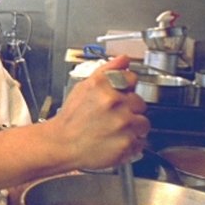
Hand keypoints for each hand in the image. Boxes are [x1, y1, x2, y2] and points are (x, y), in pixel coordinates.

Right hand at [42, 55, 149, 171]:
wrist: (61, 145)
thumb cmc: (70, 119)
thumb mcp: (83, 87)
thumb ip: (107, 71)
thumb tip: (123, 59)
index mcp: (104, 86)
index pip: (131, 78)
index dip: (127, 88)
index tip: (122, 95)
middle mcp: (115, 102)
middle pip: (140, 103)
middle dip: (129, 110)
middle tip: (113, 117)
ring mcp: (123, 123)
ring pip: (143, 123)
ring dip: (132, 128)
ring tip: (114, 131)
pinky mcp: (127, 143)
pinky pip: (139, 142)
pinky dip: (130, 144)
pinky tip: (114, 141)